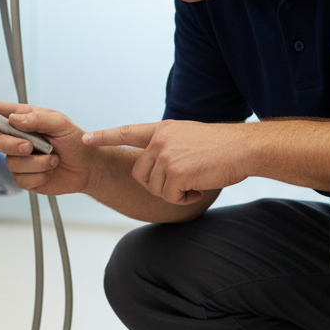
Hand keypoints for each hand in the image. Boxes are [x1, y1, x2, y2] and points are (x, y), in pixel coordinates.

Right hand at [0, 102, 95, 195]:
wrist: (87, 167)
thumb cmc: (75, 140)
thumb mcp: (60, 123)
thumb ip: (37, 119)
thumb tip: (13, 119)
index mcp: (24, 120)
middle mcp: (18, 139)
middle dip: (10, 144)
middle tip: (29, 147)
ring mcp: (19, 159)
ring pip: (11, 163)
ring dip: (36, 163)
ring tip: (54, 159)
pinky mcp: (24, 178)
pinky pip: (21, 179)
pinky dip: (39, 176)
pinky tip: (50, 171)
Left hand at [83, 119, 246, 204]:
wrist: (243, 148)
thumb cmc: (222, 146)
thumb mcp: (188, 136)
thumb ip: (167, 146)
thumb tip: (155, 165)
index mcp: (162, 130)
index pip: (127, 132)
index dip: (105, 136)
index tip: (87, 138)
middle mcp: (160, 141)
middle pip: (140, 174)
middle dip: (158, 185)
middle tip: (182, 181)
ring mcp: (166, 155)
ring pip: (155, 188)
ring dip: (174, 192)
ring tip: (195, 180)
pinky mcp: (175, 172)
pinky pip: (170, 196)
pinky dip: (184, 199)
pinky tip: (198, 187)